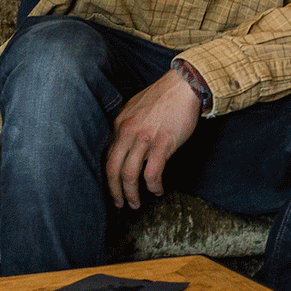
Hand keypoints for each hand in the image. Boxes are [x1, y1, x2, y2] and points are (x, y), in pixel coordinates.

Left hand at [103, 71, 200, 208]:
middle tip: (120, 204)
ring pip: (129, 174)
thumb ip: (126, 126)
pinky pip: (152, 173)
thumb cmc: (162, 97)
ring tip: (136, 204)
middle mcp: (127, 132)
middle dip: (114, 191)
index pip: (108, 156)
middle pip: (113, 169)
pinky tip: (158, 191)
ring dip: (132, 194)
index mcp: (119, 124)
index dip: (109, 176)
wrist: (182, 86)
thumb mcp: (134, 108)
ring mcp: (144, 139)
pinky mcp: (162, 144)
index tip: (113, 188)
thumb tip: (122, 145)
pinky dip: (154, 186)